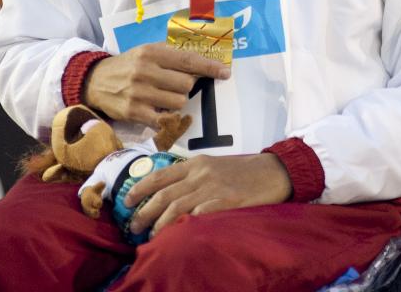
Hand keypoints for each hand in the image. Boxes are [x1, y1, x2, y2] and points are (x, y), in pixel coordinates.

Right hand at [83, 42, 229, 128]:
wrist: (95, 81)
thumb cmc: (129, 65)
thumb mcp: (148, 52)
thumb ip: (172, 56)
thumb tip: (204, 64)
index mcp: (152, 53)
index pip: (188, 60)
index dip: (209, 67)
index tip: (225, 73)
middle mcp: (145, 71)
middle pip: (186, 84)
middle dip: (188, 86)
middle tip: (177, 85)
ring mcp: (139, 93)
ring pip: (178, 102)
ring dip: (178, 101)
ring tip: (165, 97)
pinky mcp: (134, 112)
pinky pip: (164, 118)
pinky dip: (167, 116)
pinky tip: (160, 110)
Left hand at [124, 153, 292, 236]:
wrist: (274, 171)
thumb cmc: (244, 170)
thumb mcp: (214, 165)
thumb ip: (193, 175)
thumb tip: (169, 191)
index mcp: (196, 164)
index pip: (160, 176)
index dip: (139, 189)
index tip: (126, 201)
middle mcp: (200, 174)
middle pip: (163, 195)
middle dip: (144, 212)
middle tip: (134, 227)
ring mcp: (213, 188)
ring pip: (176, 208)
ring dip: (160, 224)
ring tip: (152, 236)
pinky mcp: (226, 202)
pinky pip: (199, 215)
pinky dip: (185, 224)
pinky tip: (178, 234)